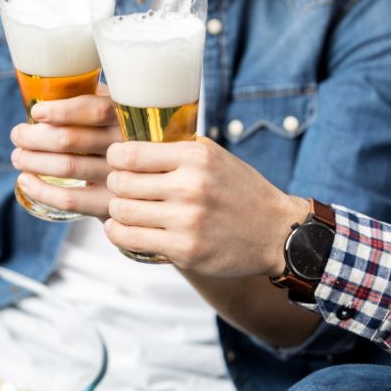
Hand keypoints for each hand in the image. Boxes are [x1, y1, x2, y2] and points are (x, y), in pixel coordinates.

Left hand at [10, 87, 121, 219]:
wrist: (150, 177)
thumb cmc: (119, 132)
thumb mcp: (115, 108)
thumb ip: (91, 96)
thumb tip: (44, 91)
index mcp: (127, 116)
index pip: (95, 110)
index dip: (62, 111)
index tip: (36, 112)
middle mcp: (126, 146)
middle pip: (71, 140)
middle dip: (34, 137)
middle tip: (18, 135)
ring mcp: (119, 177)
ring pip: (66, 167)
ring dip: (32, 161)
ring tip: (18, 156)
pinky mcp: (109, 203)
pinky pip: (69, 199)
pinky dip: (41, 190)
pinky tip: (25, 181)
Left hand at [104, 138, 308, 278]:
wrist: (276, 233)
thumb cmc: (241, 192)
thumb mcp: (215, 157)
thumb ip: (178, 149)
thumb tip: (132, 140)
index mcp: (196, 156)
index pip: (130, 153)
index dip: (115, 158)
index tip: (117, 163)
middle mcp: (190, 186)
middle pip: (121, 183)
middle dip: (115, 185)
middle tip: (121, 189)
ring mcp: (187, 220)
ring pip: (121, 211)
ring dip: (115, 211)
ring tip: (122, 210)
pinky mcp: (184, 249)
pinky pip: (130, 239)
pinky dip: (118, 233)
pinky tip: (122, 229)